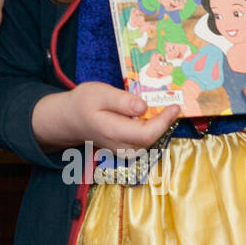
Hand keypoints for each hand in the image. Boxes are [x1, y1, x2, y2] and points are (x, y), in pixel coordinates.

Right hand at [32, 82, 179, 153]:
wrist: (70, 119)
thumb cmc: (83, 103)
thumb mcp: (99, 93)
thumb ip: (122, 101)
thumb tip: (144, 107)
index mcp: (112, 131)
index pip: (146, 133)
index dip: (164, 121)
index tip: (175, 106)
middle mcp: (119, 146)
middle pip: (151, 139)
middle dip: (165, 123)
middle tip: (173, 104)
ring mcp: (122, 151)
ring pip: (149, 142)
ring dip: (160, 127)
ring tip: (166, 109)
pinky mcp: (125, 149)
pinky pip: (144, 142)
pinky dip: (153, 130)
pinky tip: (153, 117)